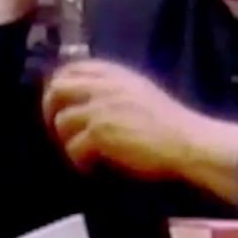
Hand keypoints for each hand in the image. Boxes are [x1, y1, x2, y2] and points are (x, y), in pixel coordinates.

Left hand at [41, 59, 200, 179]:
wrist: (187, 141)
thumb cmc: (169, 122)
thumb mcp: (139, 91)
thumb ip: (112, 88)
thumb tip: (84, 99)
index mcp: (114, 73)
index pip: (71, 68)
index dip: (60, 86)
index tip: (62, 105)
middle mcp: (104, 85)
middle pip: (57, 89)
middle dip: (51, 111)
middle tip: (61, 132)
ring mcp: (100, 108)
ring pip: (62, 121)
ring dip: (68, 141)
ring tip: (84, 154)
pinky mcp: (100, 134)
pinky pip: (73, 148)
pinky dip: (80, 162)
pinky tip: (95, 168)